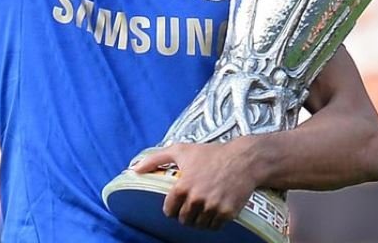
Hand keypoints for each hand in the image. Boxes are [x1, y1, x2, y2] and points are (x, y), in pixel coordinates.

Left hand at [132, 139, 258, 229]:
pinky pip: (214, 227)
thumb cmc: (211, 154)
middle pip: (184, 220)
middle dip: (187, 214)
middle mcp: (196, 199)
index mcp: (182, 186)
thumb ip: (155, 159)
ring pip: (199, 225)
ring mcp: (212, 207)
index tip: (178, 203)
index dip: (173, 208)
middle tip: (193, 204)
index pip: (170, 211)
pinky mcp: (227, 213)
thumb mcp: (181, 150)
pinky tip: (215, 210)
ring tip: (204, 207)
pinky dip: (213, 222)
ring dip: (200, 219)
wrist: (244, 159)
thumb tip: (133, 169)